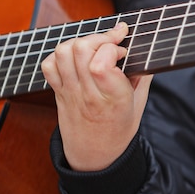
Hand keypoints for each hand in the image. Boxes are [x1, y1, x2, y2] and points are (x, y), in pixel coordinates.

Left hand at [41, 22, 151, 170]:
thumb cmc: (119, 129)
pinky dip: (61, 55)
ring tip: (94, 47)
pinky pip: (49, 65)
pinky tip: (77, 59)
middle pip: (81, 50)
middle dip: (98, 37)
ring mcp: (70, 92)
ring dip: (80, 42)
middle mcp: (88, 94)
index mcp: (113, 99)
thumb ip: (143, 76)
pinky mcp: (58, 92)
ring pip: (63, 52)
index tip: (123, 50)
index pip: (101, 64)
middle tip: (110, 42)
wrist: (95, 157)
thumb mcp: (139, 104)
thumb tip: (145, 50)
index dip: (112, 47)